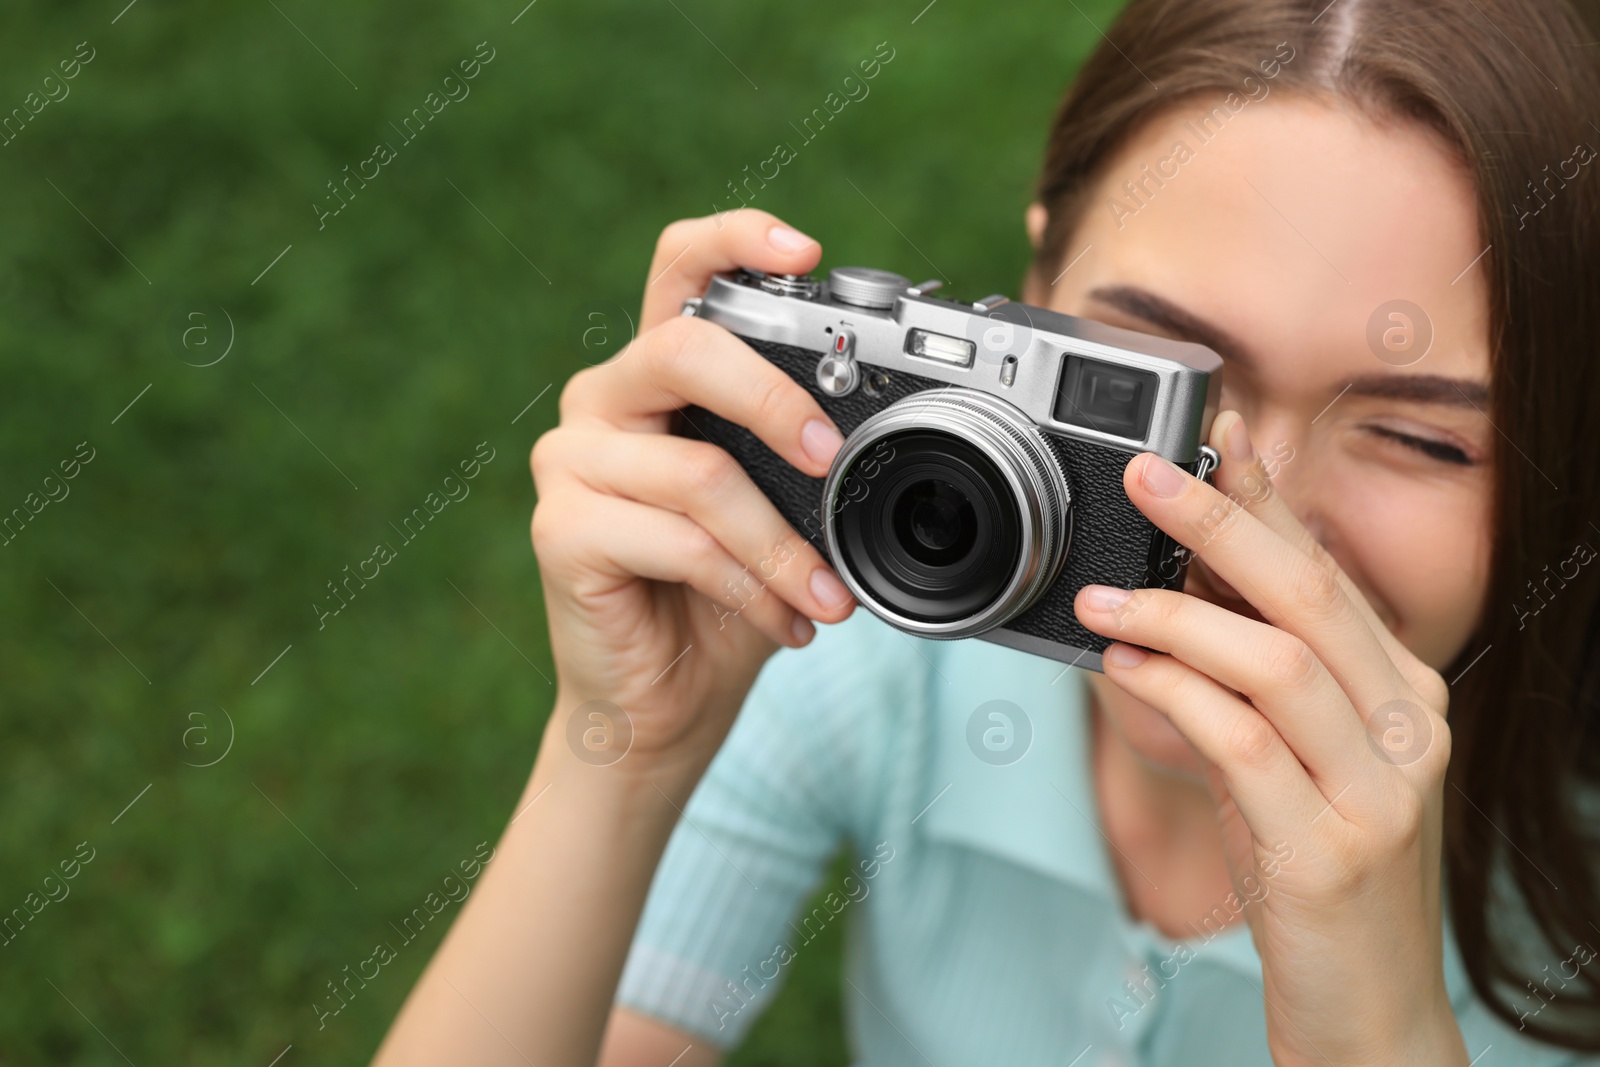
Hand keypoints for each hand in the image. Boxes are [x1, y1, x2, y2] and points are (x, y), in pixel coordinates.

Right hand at [529, 210, 856, 784]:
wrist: (665, 701)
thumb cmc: (724, 597)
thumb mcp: (780, 510)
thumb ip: (802, 455)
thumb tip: (881, 433)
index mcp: (659, 375)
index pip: (682, 268)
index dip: (736, 240)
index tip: (806, 250)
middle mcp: (605, 400)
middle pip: (687, 351)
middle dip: (778, 402)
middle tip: (834, 461)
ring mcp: (570, 461)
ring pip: (701, 473)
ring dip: (783, 546)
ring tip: (828, 598)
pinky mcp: (559, 530)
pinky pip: (680, 542)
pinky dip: (750, 587)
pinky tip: (782, 622)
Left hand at [1073, 411, 1467, 1065]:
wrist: (1365, 998)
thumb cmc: (1314, 864)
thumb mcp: (1296, 753)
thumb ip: (1258, 673)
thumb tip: (1184, 579)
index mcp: (1405, 692)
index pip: (1326, 571)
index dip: (1266, 499)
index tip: (1214, 436)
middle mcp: (1408, 728)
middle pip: (1310, 595)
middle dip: (1222, 523)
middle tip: (1144, 476)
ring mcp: (1377, 790)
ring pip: (1276, 661)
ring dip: (1175, 617)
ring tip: (1100, 600)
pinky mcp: (1329, 849)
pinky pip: (1242, 744)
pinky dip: (1173, 695)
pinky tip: (1122, 671)